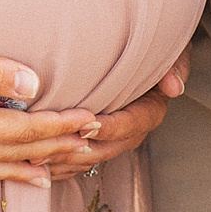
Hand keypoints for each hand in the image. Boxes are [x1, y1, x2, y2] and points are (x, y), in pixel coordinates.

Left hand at [44, 47, 191, 181]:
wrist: (142, 53)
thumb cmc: (156, 48)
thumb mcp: (172, 50)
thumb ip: (175, 65)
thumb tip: (174, 87)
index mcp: (150, 112)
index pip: (130, 125)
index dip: (109, 127)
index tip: (87, 124)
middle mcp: (131, 131)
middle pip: (105, 149)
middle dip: (76, 150)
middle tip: (49, 146)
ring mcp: (112, 141)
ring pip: (87, 159)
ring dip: (63, 160)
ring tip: (35, 155)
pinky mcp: (95, 143)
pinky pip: (75, 162)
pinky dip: (58, 164)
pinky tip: (36, 161)